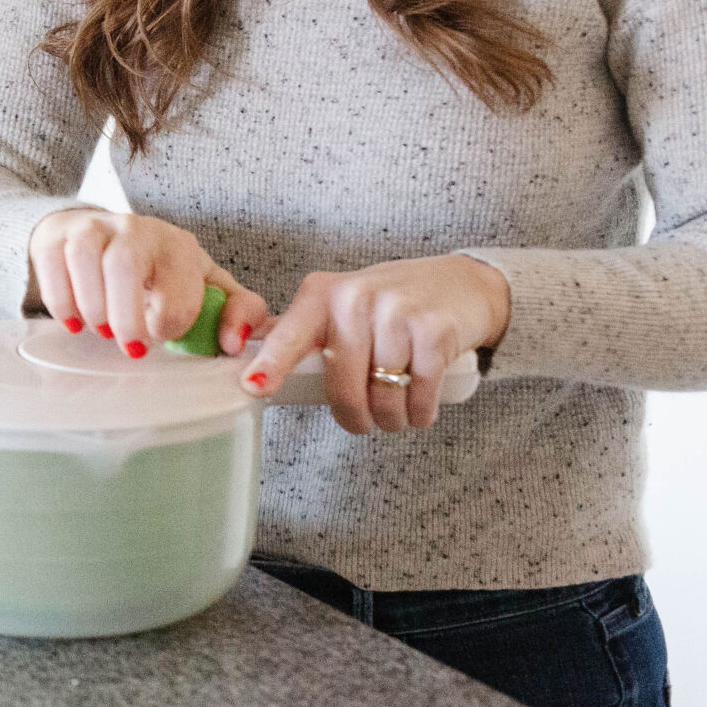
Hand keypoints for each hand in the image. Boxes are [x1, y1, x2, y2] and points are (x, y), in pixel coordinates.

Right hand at [28, 206, 268, 357]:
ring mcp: (92, 227)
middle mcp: (135, 228)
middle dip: (125, 316)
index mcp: (177, 245)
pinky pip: (51, 262)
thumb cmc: (161, 272)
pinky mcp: (57, 235)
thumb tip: (233, 342)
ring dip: (91, 305)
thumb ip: (238, 311)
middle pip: (124, 264)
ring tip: (100, 331)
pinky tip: (73, 322)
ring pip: (84, 257)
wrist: (105, 234)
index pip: (177, 283)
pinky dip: (59, 299)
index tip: (161, 338)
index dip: (170, 321)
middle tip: (130, 347)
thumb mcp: (207, 285)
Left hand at [242, 255, 510, 433]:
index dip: (271, 363)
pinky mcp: (434, 331)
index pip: (290, 334)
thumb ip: (300, 332)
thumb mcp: (341, 305)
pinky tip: (420, 406)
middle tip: (363, 421)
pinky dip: (419, 413)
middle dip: (354, 417)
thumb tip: (244, 356)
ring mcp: (396, 312)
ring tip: (395, 410)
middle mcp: (355, 297)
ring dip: (391, 419)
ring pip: (383, 398)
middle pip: (342, 385)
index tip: (253, 386)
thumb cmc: (391, 304)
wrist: (461, 285)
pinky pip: (419, 396)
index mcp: (321, 293)